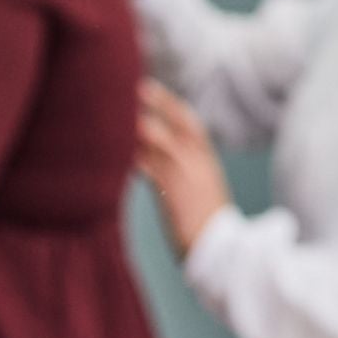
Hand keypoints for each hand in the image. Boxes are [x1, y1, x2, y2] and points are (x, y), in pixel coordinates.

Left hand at [135, 80, 227, 255]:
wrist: (222, 250)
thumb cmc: (209, 225)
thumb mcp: (203, 190)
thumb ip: (186, 171)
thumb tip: (157, 160)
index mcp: (208, 161)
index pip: (191, 124)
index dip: (172, 104)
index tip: (152, 89)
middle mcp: (198, 162)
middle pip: (177, 123)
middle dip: (159, 103)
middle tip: (138, 86)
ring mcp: (185, 175)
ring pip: (160, 140)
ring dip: (140, 125)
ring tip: (118, 112)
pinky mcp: (171, 191)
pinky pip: (148, 166)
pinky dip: (132, 156)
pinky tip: (116, 151)